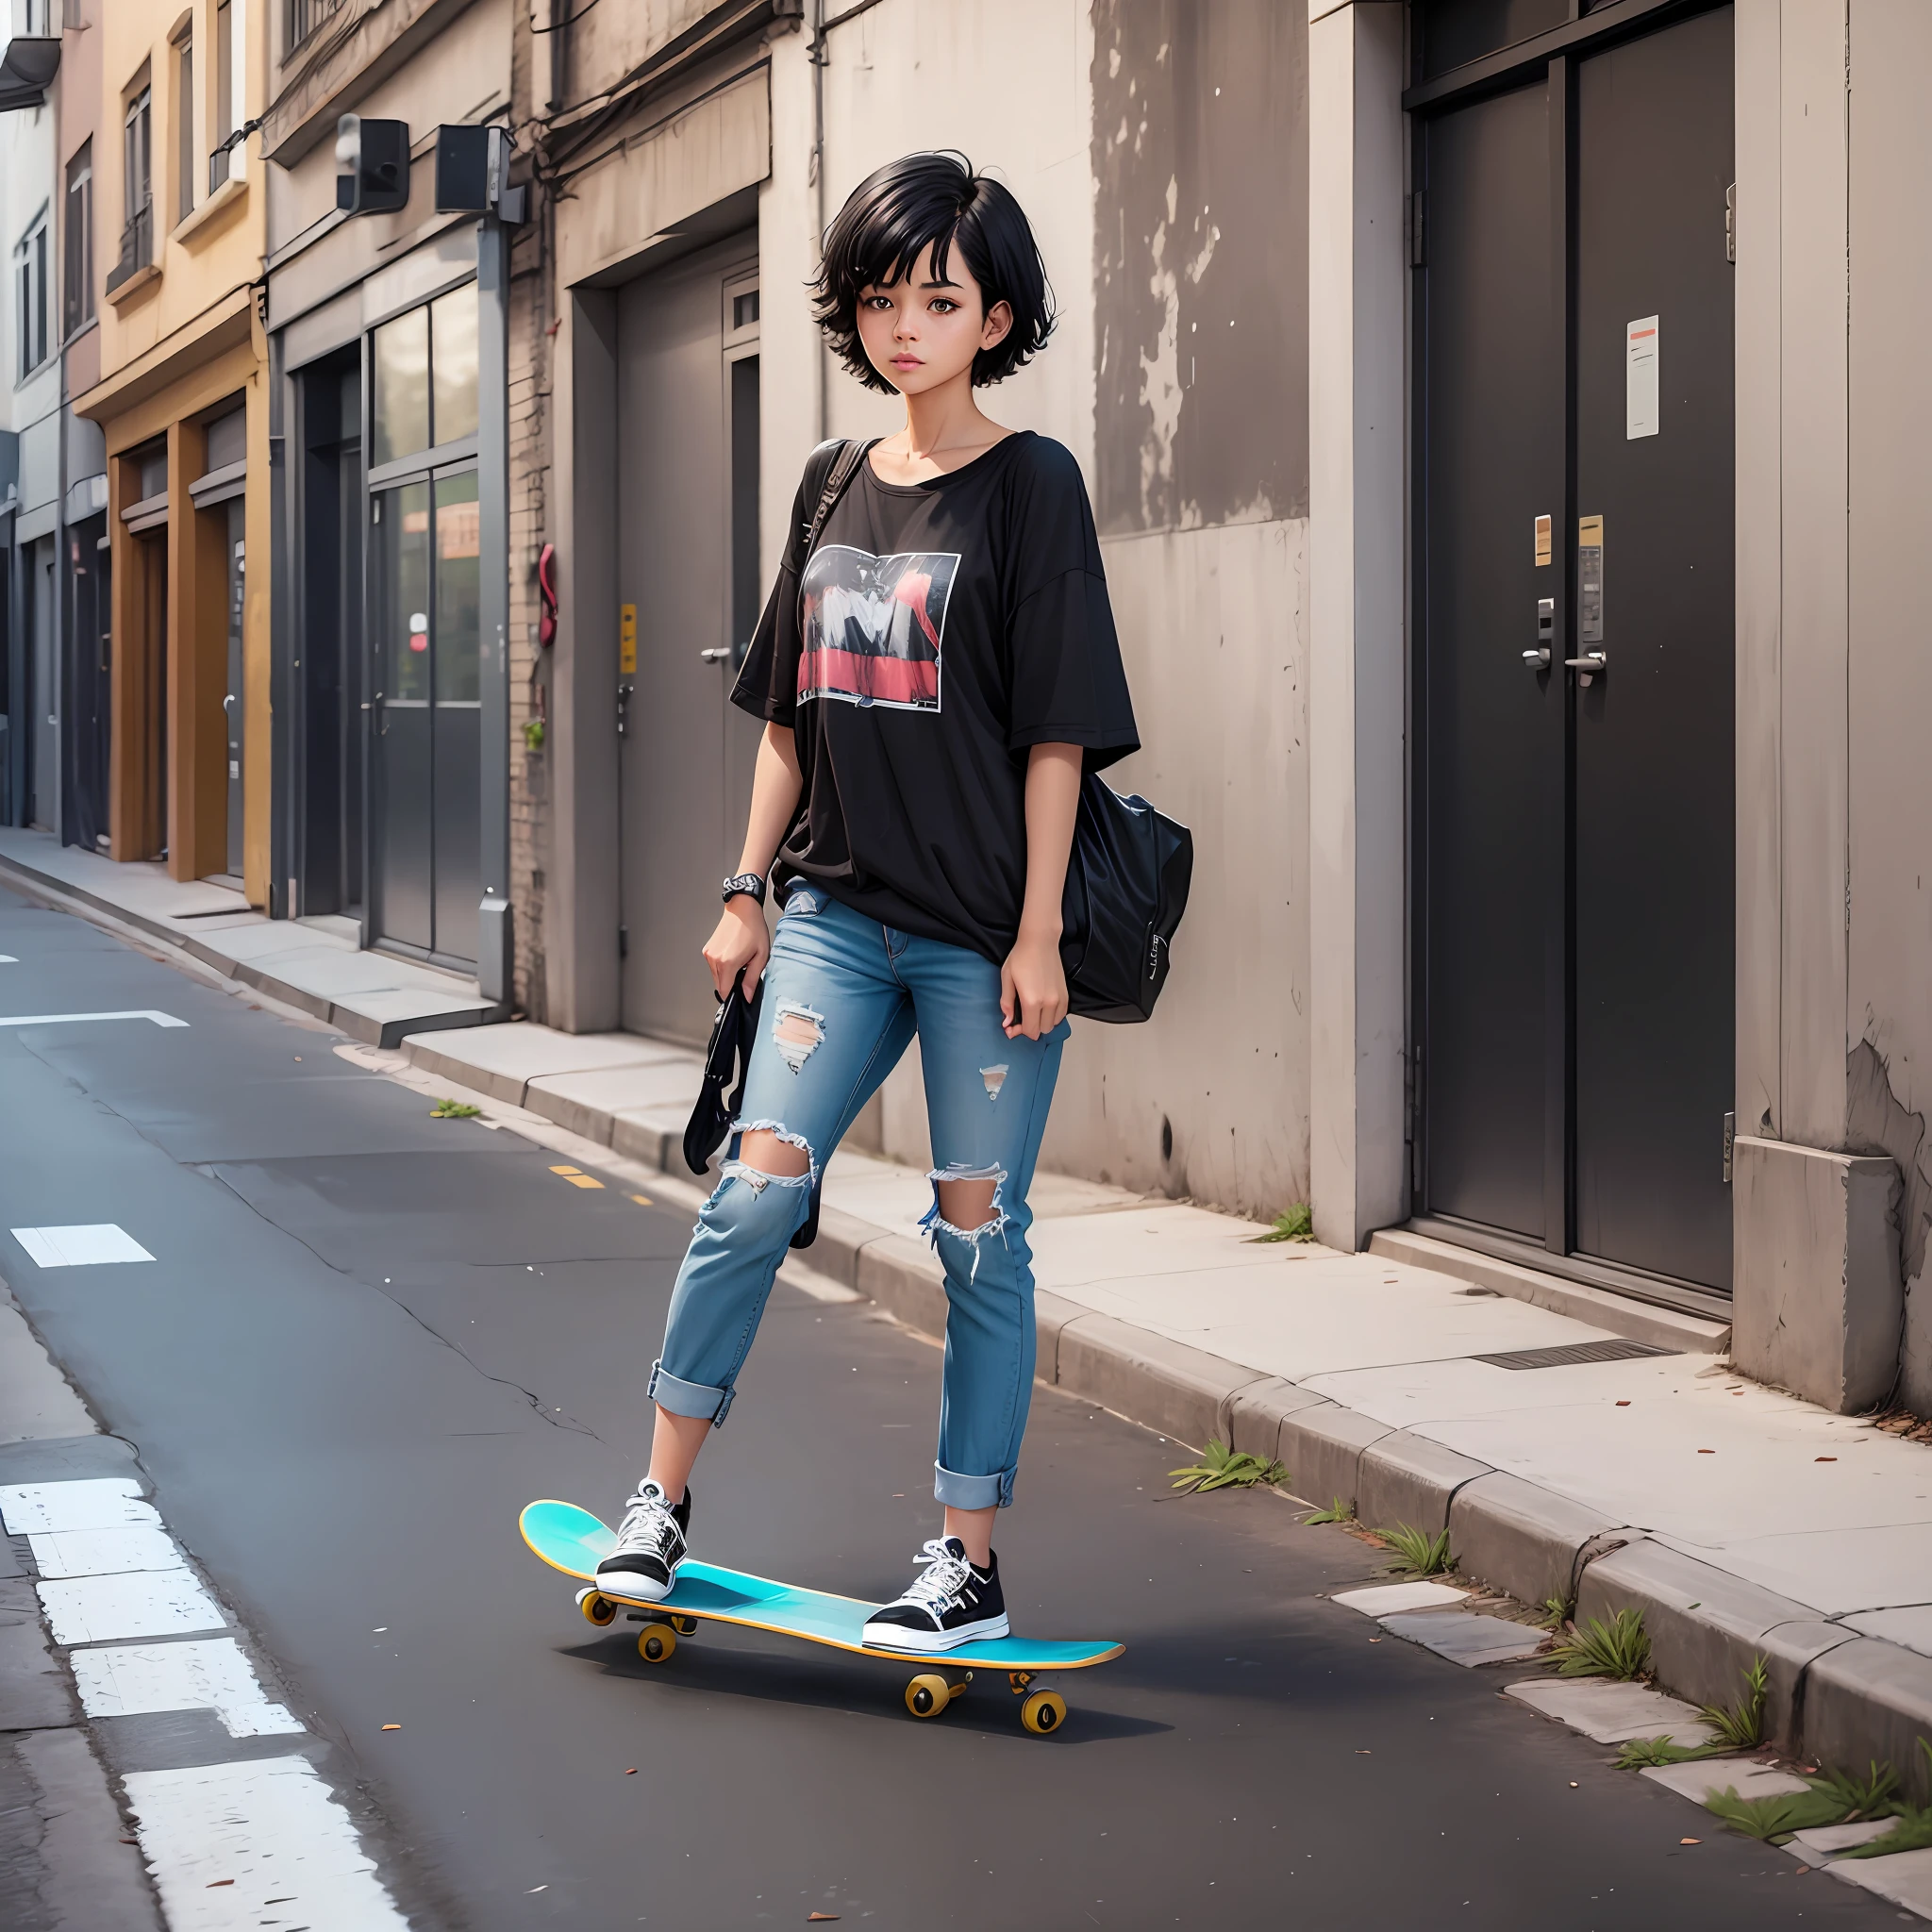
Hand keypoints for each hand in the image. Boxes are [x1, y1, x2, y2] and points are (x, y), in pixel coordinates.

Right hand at [703, 897, 769, 1000]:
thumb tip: (747, 996)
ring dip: (727, 975)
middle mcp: (714, 959)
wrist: (743, 909)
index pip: (725, 992)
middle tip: (745, 972)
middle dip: (732, 985)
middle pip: (720, 985)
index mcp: (727, 963)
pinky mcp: (707, 950)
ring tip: (740, 961)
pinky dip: (722, 967)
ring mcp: (709, 954)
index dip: (734, 996)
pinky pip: (714, 967)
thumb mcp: (761, 956)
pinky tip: (733, 956)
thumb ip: (752, 979)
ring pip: (716, 977)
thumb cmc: (754, 929)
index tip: (742, 994)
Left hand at [1000, 923, 1067, 1039]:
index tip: (1011, 1026)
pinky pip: (1062, 1015)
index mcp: (1032, 1001)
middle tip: (1022, 1018)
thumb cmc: (1020, 958)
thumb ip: (1006, 1003)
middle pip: (1043, 1030)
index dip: (1019, 1032)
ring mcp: (1060, 999)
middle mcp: (1048, 1003)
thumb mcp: (1007, 979)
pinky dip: (1053, 1016)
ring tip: (1034, 1012)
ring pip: (1053, 1024)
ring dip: (1043, 1022)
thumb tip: (1007, 1024)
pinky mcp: (1066, 994)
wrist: (1040, 941)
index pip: (1030, 1030)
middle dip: (1031, 1028)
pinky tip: (1044, 1007)